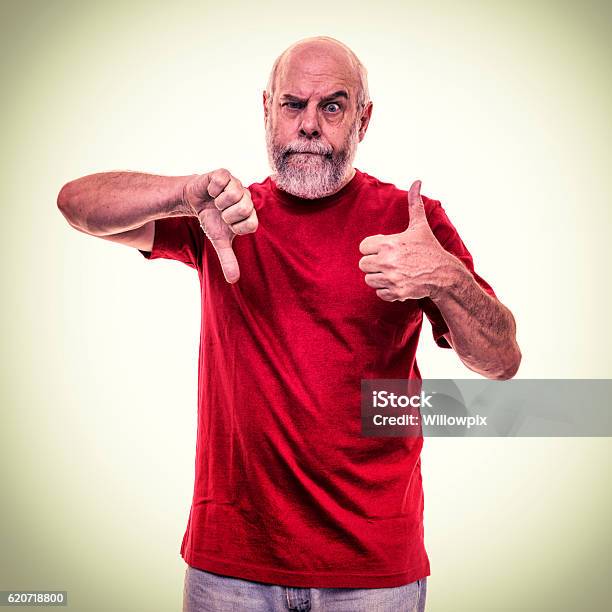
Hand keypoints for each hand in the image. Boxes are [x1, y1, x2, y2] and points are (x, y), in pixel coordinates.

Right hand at [183, 169, 257, 282]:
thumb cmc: (212, 220)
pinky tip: (211, 191)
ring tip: (215, 202)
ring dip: (218, 201)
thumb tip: (233, 281)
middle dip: (226, 214)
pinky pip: (221, 180)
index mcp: (250, 214)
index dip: (236, 226)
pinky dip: (212, 189)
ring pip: (233, 194)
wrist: (195, 201)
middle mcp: (247, 198)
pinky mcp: (224, 173)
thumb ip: (228, 259)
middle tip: (220, 212)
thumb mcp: (219, 241)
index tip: (227, 224)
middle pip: (244, 208)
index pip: (252, 223)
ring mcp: (237, 184)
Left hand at [358, 180, 459, 300]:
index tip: (384, 249)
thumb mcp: (420, 226)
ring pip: (369, 279)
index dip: (372, 248)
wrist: (444, 274)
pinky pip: (379, 293)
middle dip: (373, 264)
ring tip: (392, 272)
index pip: (363, 247)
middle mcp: (388, 261)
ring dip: (378, 277)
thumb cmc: (429, 249)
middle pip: (363, 264)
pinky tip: (397, 282)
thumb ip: (414, 204)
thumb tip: (417, 181)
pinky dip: (386, 290)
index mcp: (389, 243)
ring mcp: (392, 278)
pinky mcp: (396, 292)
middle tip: (388, 262)